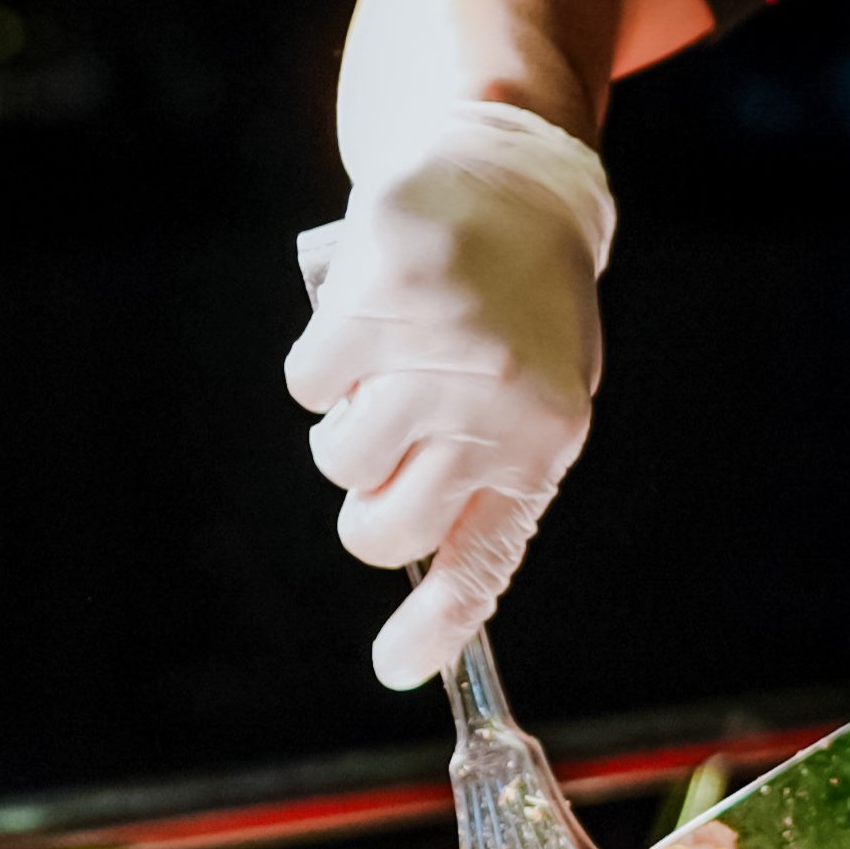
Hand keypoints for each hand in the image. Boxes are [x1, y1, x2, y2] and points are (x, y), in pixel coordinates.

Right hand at [285, 101, 613, 688]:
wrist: (514, 181)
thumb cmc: (523, 310)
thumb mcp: (539, 401)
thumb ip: (488, 489)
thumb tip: (422, 611)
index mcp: (542, 443)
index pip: (478, 564)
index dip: (432, 629)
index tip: (394, 667)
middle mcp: (489, 407)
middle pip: (380, 530)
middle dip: (369, 506)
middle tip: (391, 451)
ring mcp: (429, 352)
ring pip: (335, 460)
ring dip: (346, 427)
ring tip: (390, 369)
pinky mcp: (372, 298)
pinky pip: (307, 385)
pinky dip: (323, 365)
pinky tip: (368, 321)